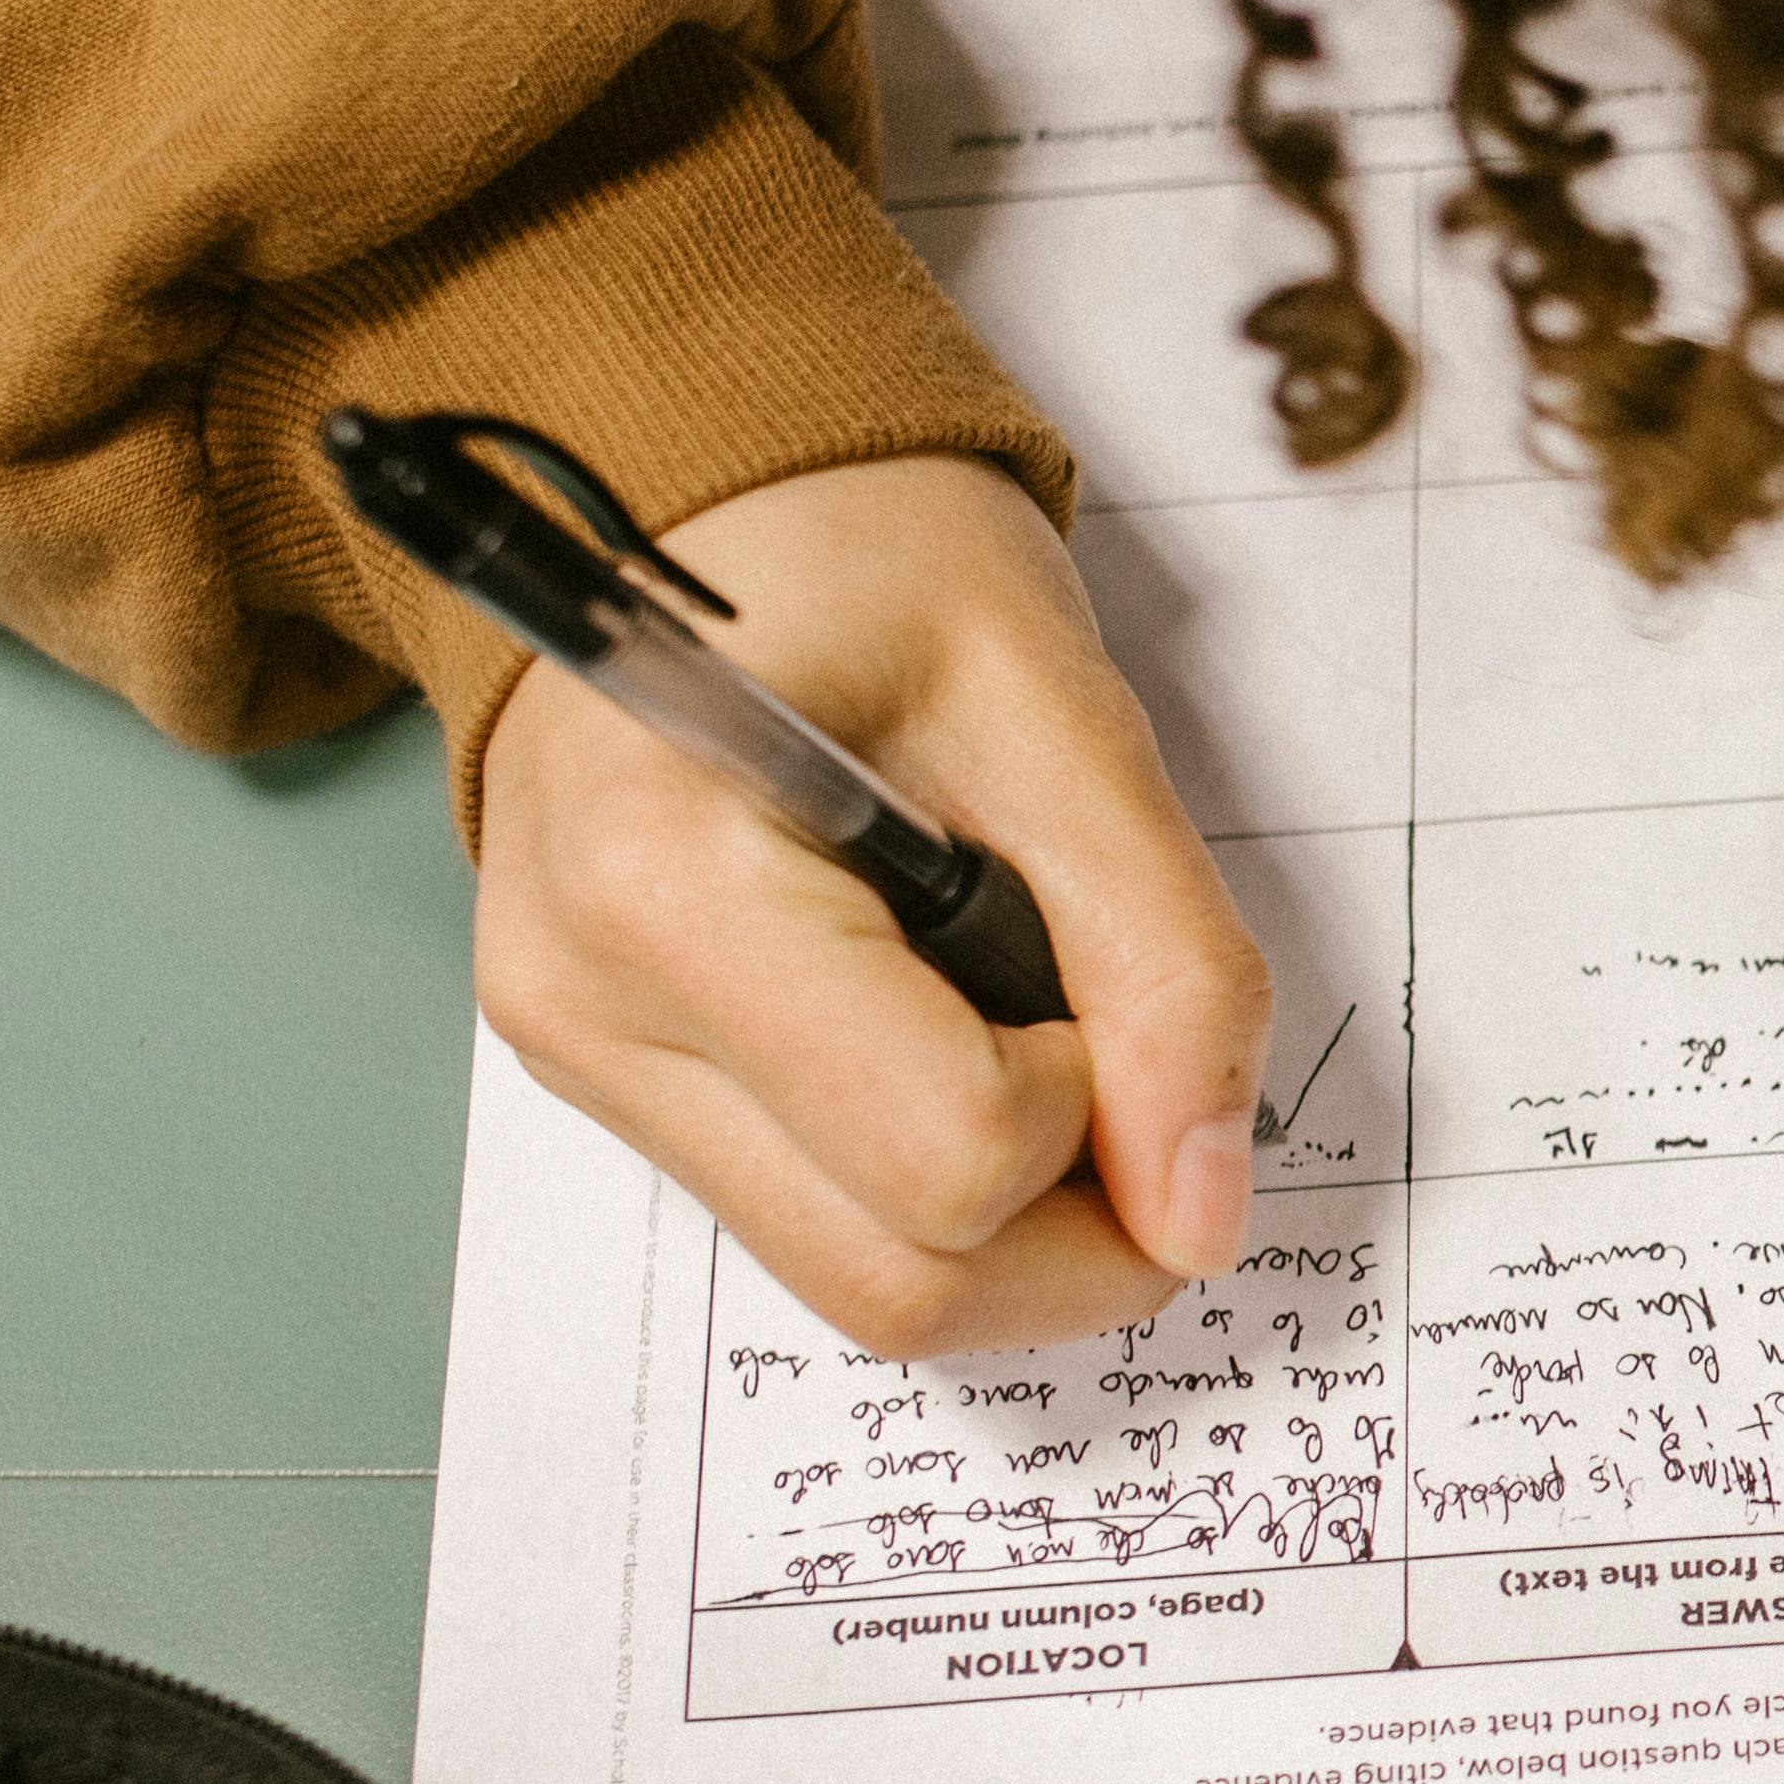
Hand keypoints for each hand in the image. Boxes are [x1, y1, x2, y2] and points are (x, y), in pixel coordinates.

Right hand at [471, 453, 1267, 1358]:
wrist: (703, 500)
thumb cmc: (871, 558)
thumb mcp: (1067, 720)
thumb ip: (1166, 966)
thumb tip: (1205, 1214)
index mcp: (670, 884)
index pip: (950, 1159)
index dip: (1098, 1109)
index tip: (1112, 979)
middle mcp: (587, 1006)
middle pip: (895, 1282)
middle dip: (1076, 1228)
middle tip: (1131, 1064)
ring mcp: (578, 1057)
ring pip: (853, 1283)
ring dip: (1009, 1213)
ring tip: (1034, 1024)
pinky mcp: (603, 1076)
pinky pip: (807, 1215)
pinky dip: (925, 1173)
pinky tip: (951, 1029)